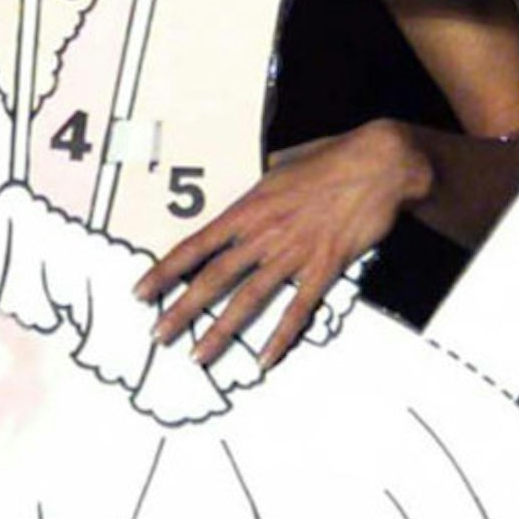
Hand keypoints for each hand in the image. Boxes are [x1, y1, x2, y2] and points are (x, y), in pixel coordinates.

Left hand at [133, 120, 432, 370]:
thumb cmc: (329, 158)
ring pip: (248, 299)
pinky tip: (264, 360)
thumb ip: (257, 185)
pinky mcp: (324, 268)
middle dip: (182, 311)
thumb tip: (244, 191)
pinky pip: (298, 310)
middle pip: (214, 278)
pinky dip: (280, 337)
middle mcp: (263, 234)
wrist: (378, 165)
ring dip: (221, 331)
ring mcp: (293, 254)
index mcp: (248, 208)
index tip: (140, 293)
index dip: (165, 271)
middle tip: (158, 336)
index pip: (195, 245)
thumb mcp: (280, 165)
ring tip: (198, 356)